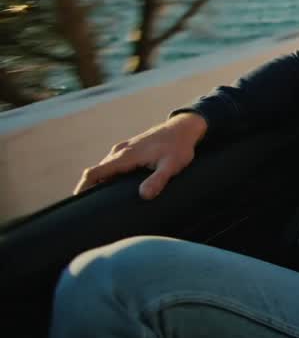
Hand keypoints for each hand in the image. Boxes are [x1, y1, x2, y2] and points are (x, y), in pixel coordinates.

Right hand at [73, 111, 206, 199]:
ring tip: (98, 202)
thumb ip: (158, 179)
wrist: (184, 127)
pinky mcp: (131, 149)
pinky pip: (113, 164)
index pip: (94, 172)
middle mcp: (120, 151)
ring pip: (105, 167)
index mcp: (125, 156)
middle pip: (96, 171)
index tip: (75, 204)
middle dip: (88, 189)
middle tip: (86, 210)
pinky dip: (108, 175)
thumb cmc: (179, 147)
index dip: (82, 188)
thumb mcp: (172, 165)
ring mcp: (124, 149)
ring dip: (99, 182)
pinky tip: (114, 187)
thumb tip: (143, 195)